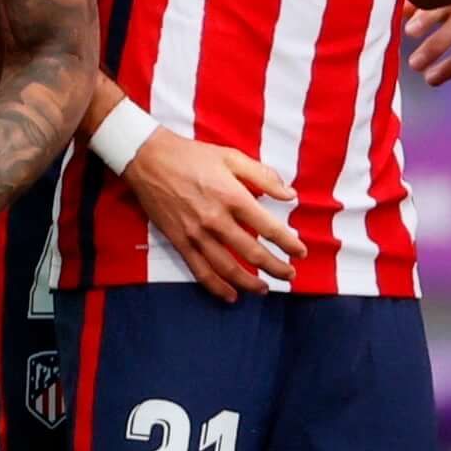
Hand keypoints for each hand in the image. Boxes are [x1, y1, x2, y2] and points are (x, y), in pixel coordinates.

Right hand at [120, 124, 300, 300]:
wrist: (148, 159)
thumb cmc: (192, 155)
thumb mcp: (232, 157)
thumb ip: (263, 176)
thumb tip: (290, 194)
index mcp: (233, 197)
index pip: (268, 227)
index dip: (288, 243)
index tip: (301, 253)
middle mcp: (216, 220)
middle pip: (252, 253)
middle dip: (275, 267)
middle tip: (290, 275)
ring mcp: (196, 234)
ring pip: (228, 268)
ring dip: (249, 283)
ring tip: (264, 289)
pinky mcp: (179, 241)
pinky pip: (200, 270)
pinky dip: (216, 287)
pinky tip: (230, 296)